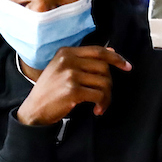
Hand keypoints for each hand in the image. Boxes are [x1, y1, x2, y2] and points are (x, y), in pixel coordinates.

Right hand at [17, 46, 131, 126]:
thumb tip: (111, 51)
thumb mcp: (62, 68)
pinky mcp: (72, 90)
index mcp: (66, 52)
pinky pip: (99, 95)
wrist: (34, 109)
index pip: (98, 50)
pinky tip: (96, 110)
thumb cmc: (50, 91)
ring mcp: (70, 74)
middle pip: (104, 68)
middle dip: (109, 84)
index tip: (127, 66)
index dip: (116, 58)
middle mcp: (68, 60)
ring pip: (104, 82)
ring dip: (107, 97)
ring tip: (101, 105)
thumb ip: (83, 60)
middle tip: (105, 96)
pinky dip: (102, 104)